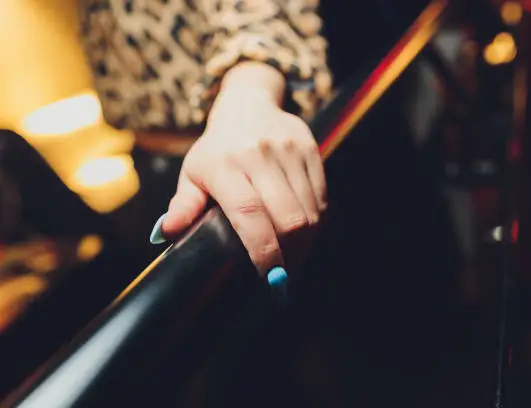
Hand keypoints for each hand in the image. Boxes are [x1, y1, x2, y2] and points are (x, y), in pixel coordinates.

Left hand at [158, 63, 326, 274]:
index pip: (249, 213)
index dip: (263, 250)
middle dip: (291, 254)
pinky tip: (304, 234)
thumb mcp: (193, 172)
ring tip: (294, 257)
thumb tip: (164, 234)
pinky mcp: (311, 150)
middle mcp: (259, 154)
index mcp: (225, 163)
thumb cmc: (217, 148)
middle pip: (288, 218)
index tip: (269, 278)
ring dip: (305, 243)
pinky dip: (316, 223)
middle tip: (283, 273)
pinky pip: (321, 198)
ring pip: (310, 212)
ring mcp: (289, 151)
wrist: (249, 103)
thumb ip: (183, 204)